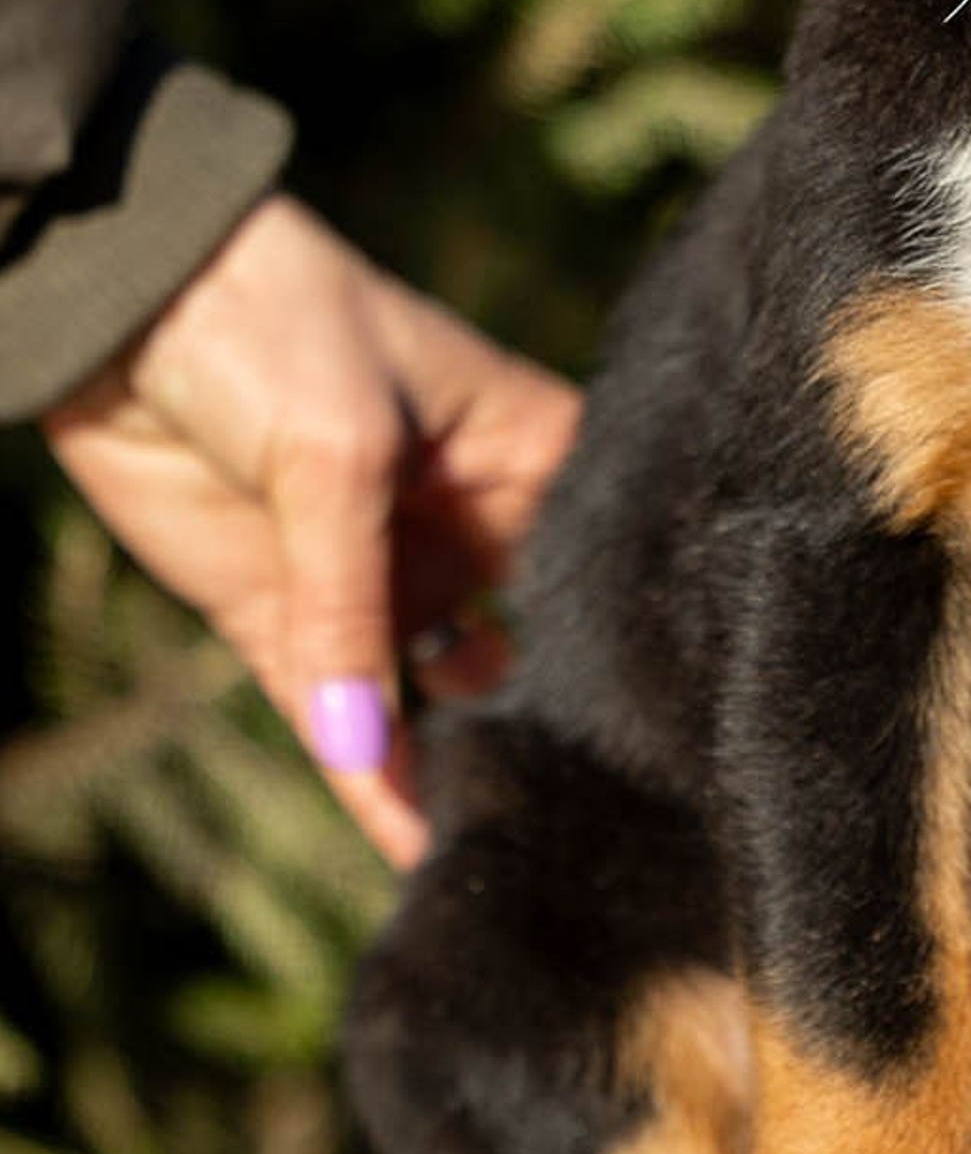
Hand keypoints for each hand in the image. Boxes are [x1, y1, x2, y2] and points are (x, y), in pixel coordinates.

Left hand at [40, 194, 581, 866]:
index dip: (620, 651)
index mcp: (534, 459)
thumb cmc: (281, 329)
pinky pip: (340, 715)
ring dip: (458, 768)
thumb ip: (353, 610)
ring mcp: (383, 579)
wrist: (130, 303)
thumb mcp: (337, 457)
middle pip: (530, 650)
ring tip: (499, 850)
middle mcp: (474, 529)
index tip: (657, 744)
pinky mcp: (289, 621)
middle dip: (547, 727)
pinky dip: (368, 779)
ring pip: (433, 701)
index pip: (595, 573)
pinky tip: (413, 845)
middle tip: (582, 826)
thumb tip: (370, 756)